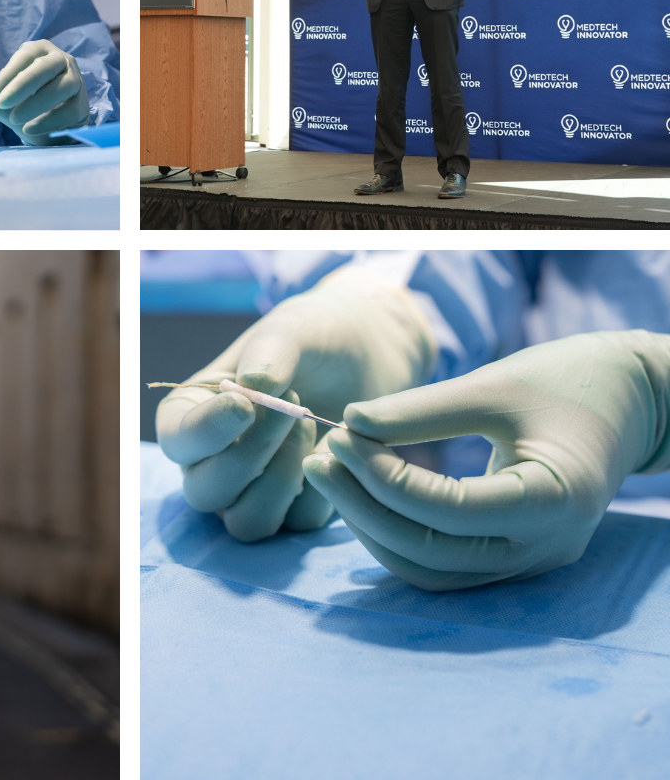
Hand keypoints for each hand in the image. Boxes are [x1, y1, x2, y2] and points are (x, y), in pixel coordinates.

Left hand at [0, 40, 88, 145]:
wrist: (47, 127)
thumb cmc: (22, 103)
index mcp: (38, 50)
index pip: (22, 59)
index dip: (5, 79)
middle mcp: (60, 59)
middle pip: (44, 68)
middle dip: (21, 86)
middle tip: (0, 105)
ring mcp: (75, 80)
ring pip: (61, 87)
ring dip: (36, 104)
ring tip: (14, 120)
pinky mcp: (82, 103)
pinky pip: (69, 111)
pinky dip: (49, 121)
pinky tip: (29, 130)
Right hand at [154, 269, 436, 541]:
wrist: (366, 357)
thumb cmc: (313, 338)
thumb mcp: (292, 332)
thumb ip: (269, 354)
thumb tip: (252, 388)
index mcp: (189, 414)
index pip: (176, 440)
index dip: (205, 431)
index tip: (244, 404)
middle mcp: (210, 463)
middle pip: (206, 492)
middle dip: (250, 454)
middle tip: (293, 406)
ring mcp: (249, 493)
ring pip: (248, 522)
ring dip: (282, 478)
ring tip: (310, 424)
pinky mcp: (293, 511)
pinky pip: (299, 523)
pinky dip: (322, 488)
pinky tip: (333, 446)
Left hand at [303, 331, 669, 591]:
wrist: (630, 400)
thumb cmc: (568, 380)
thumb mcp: (494, 384)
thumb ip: (422, 410)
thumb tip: (350, 421)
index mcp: (553, 500)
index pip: (450, 511)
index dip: (384, 479)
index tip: (339, 436)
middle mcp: (544, 546)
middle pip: (433, 553)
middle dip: (364, 506)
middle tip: (320, 456)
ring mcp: (529, 559)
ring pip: (432, 569)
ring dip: (371, 525)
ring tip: (329, 471)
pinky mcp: (513, 553)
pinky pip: (443, 561)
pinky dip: (396, 531)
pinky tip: (360, 492)